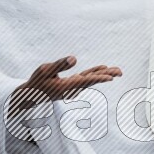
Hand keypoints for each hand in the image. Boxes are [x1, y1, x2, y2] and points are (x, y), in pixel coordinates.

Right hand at [8, 54, 122, 117]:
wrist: (33, 95)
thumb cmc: (37, 81)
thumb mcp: (45, 70)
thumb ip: (60, 65)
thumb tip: (75, 59)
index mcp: (66, 86)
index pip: (86, 81)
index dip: (99, 78)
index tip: (111, 77)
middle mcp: (73, 88)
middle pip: (92, 80)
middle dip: (107, 76)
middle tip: (120, 72)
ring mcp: (73, 87)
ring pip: (91, 79)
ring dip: (104, 74)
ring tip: (117, 71)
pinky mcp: (72, 85)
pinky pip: (86, 78)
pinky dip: (95, 73)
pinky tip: (102, 69)